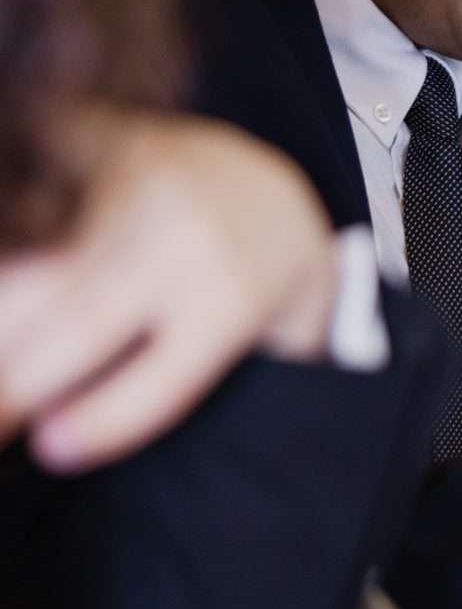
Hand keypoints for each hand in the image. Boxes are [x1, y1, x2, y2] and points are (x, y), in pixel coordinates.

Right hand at [0, 108, 341, 471]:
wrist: (263, 169)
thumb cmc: (271, 275)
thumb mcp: (286, 334)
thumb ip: (244, 384)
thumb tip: (165, 442)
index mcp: (234, 299)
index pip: (167, 374)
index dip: (107, 417)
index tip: (51, 451)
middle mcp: (182, 245)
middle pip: (84, 322)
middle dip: (19, 379)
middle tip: (1, 422)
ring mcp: (132, 193)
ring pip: (36, 269)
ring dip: (4, 321)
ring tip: (2, 359)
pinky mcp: (91, 157)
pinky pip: (24, 213)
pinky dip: (3, 257)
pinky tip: (4, 311)